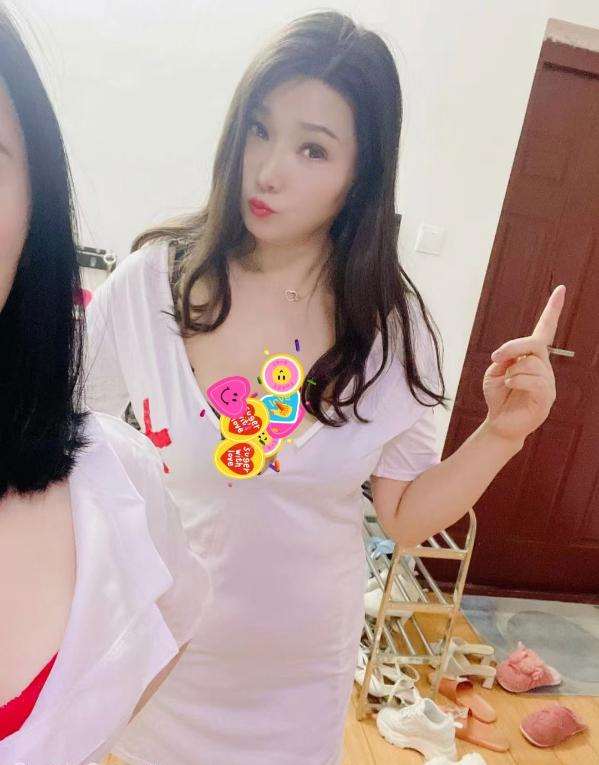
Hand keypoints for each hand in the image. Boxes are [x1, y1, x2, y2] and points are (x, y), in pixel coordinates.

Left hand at [481, 285, 565, 445]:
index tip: (560, 289)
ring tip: (507, 384)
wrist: (499, 422)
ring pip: (531, 364)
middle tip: (496, 356)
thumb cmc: (498, 395)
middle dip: (512, 347)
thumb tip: (517, 355)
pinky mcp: (547, 398)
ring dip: (511, 372)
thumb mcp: (493, 371)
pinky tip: (510, 387)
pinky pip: (534, 382)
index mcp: (532, 356)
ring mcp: (548, 382)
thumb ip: (504, 358)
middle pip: (534, 344)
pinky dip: (516, 381)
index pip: (544, 330)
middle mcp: (544, 366)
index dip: (552, 310)